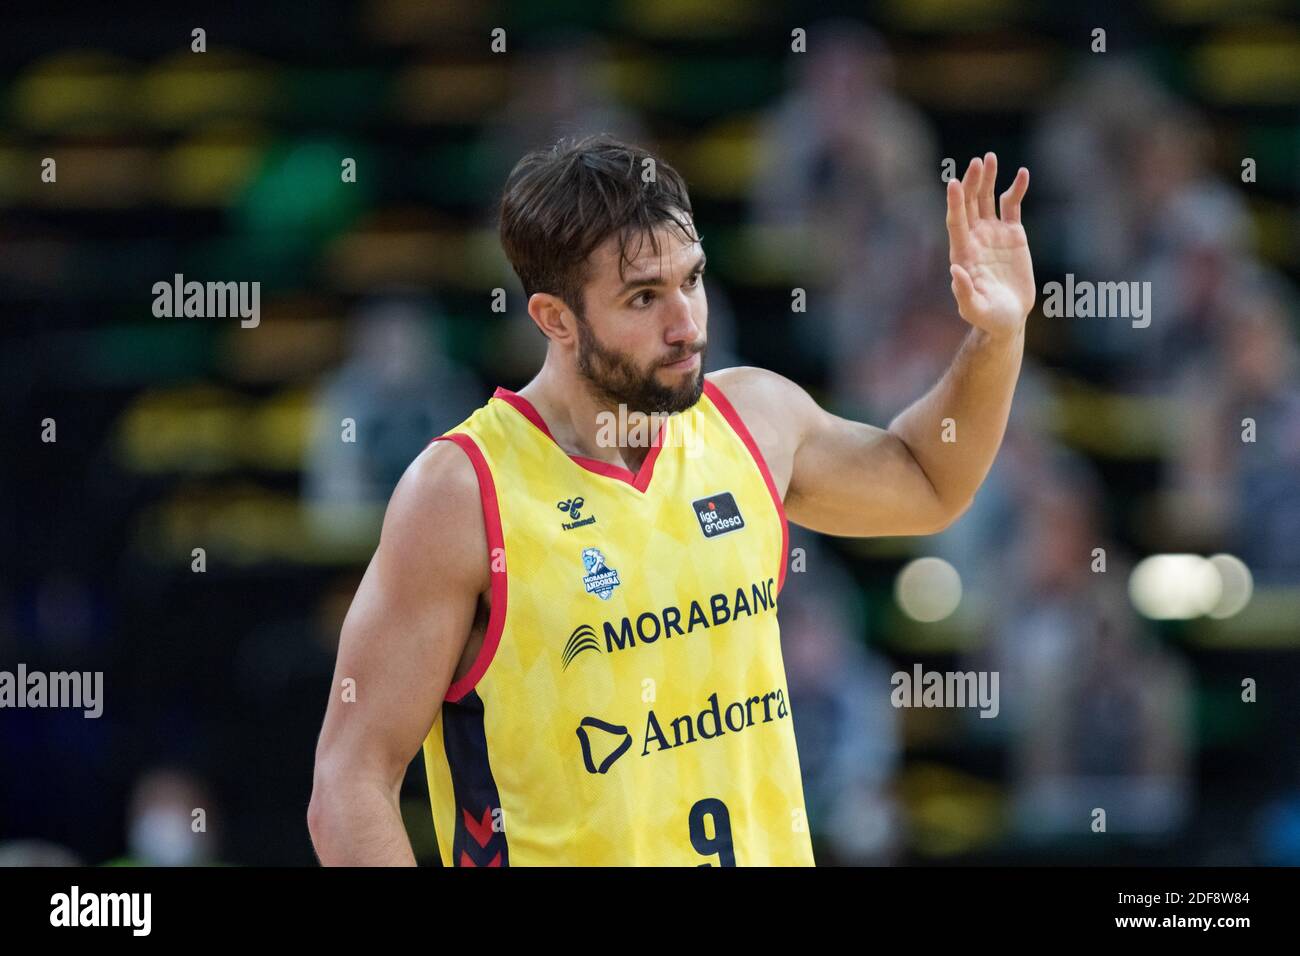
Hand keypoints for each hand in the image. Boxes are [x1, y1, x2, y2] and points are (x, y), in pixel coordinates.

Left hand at [945, 153, 1034, 338]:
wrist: (1008, 318)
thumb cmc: (988, 317)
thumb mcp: (974, 309)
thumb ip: (964, 292)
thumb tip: (955, 270)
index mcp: (963, 252)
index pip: (956, 222)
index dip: (954, 203)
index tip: (953, 183)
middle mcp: (975, 238)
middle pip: (970, 204)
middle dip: (972, 183)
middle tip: (977, 162)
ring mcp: (993, 233)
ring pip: (988, 199)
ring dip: (988, 179)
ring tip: (989, 158)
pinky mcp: (1013, 233)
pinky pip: (1012, 205)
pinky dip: (1016, 189)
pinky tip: (1021, 173)